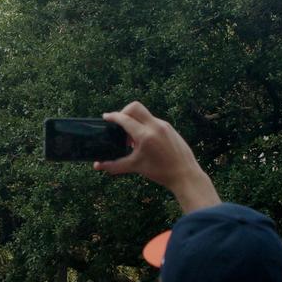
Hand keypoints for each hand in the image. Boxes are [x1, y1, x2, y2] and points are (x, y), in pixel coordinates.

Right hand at [94, 102, 218, 208]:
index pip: (124, 119)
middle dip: (124, 112)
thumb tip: (96, 166)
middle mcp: (155, 126)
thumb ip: (114, 165)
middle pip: (135, 107)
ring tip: (132, 139)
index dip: (113, 117)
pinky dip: (144, 126)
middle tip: (119, 124)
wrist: (185, 175)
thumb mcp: (135, 167)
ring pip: (144, 114)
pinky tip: (144, 141)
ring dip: (134, 121)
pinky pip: (153, 121)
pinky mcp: (170, 128)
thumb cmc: (160, 172)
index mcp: (145, 135)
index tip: (105, 117)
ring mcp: (164, 125)